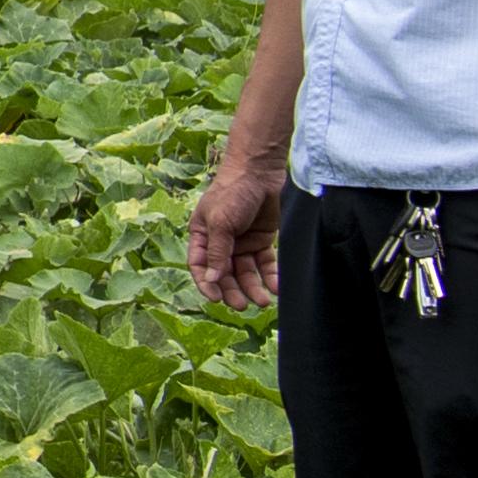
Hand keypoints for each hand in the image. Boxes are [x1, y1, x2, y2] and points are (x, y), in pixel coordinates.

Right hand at [185, 151, 285, 312]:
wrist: (259, 172)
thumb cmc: (232, 193)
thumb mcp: (220, 222)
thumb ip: (217, 252)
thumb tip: (212, 280)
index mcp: (202, 236)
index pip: (201, 266)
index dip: (207, 284)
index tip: (216, 299)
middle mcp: (221, 242)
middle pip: (225, 273)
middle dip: (233, 290)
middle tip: (242, 305)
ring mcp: (242, 242)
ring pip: (246, 272)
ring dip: (253, 287)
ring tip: (263, 301)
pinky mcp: (261, 240)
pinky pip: (265, 263)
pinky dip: (270, 276)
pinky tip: (276, 287)